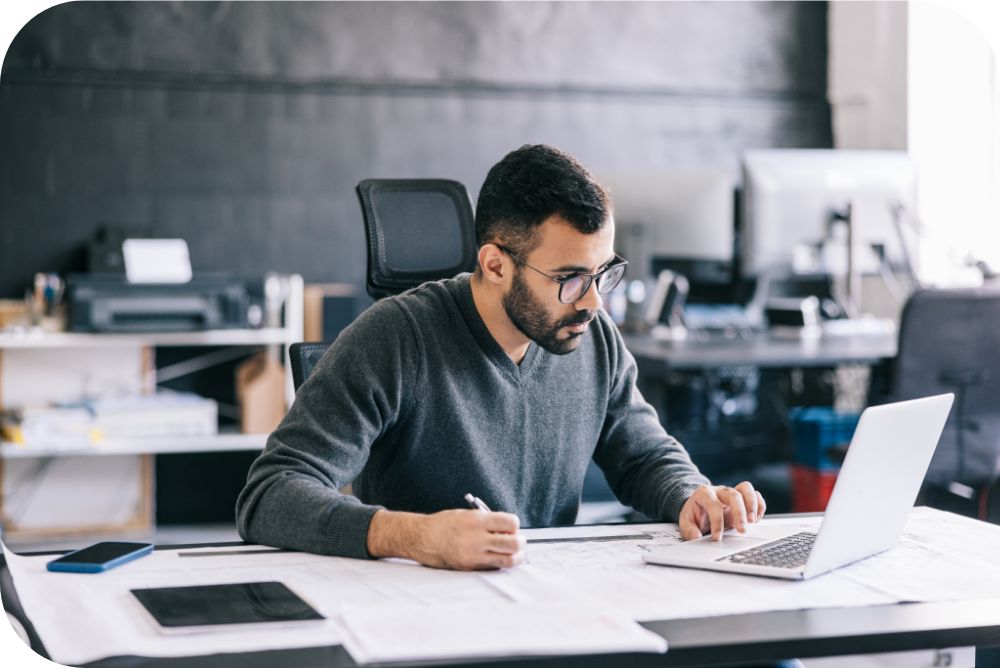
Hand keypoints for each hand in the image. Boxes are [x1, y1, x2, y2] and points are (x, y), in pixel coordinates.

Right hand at [368, 508, 524, 569]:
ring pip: (508, 560)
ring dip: (516, 556)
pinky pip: (494, 567)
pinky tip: (497, 558)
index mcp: (476, 520)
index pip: (510, 522)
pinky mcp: (470, 567)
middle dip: (521, 542)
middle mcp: (476, 538)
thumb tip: (509, 529)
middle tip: (519, 541)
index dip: (515, 525)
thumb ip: (487, 521)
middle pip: (513, 543)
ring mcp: (473, 555)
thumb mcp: (466, 514)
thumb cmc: (444, 524)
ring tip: (513, 552)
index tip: (512, 526)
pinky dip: (500, 563)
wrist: (422, 538)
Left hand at [678, 481, 766, 541]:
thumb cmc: (694, 515)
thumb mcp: (686, 523)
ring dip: (752, 505)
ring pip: (746, 489)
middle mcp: (719, 491)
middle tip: (742, 531)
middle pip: (733, 495)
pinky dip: (759, 506)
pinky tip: (757, 519)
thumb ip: (690, 530)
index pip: (713, 505)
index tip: (717, 537)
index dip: (716, 522)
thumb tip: (697, 537)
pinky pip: (755, 494)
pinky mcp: (742, 497)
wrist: (698, 507)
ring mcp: (732, 492)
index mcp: (703, 494)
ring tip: (753, 522)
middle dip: (739, 513)